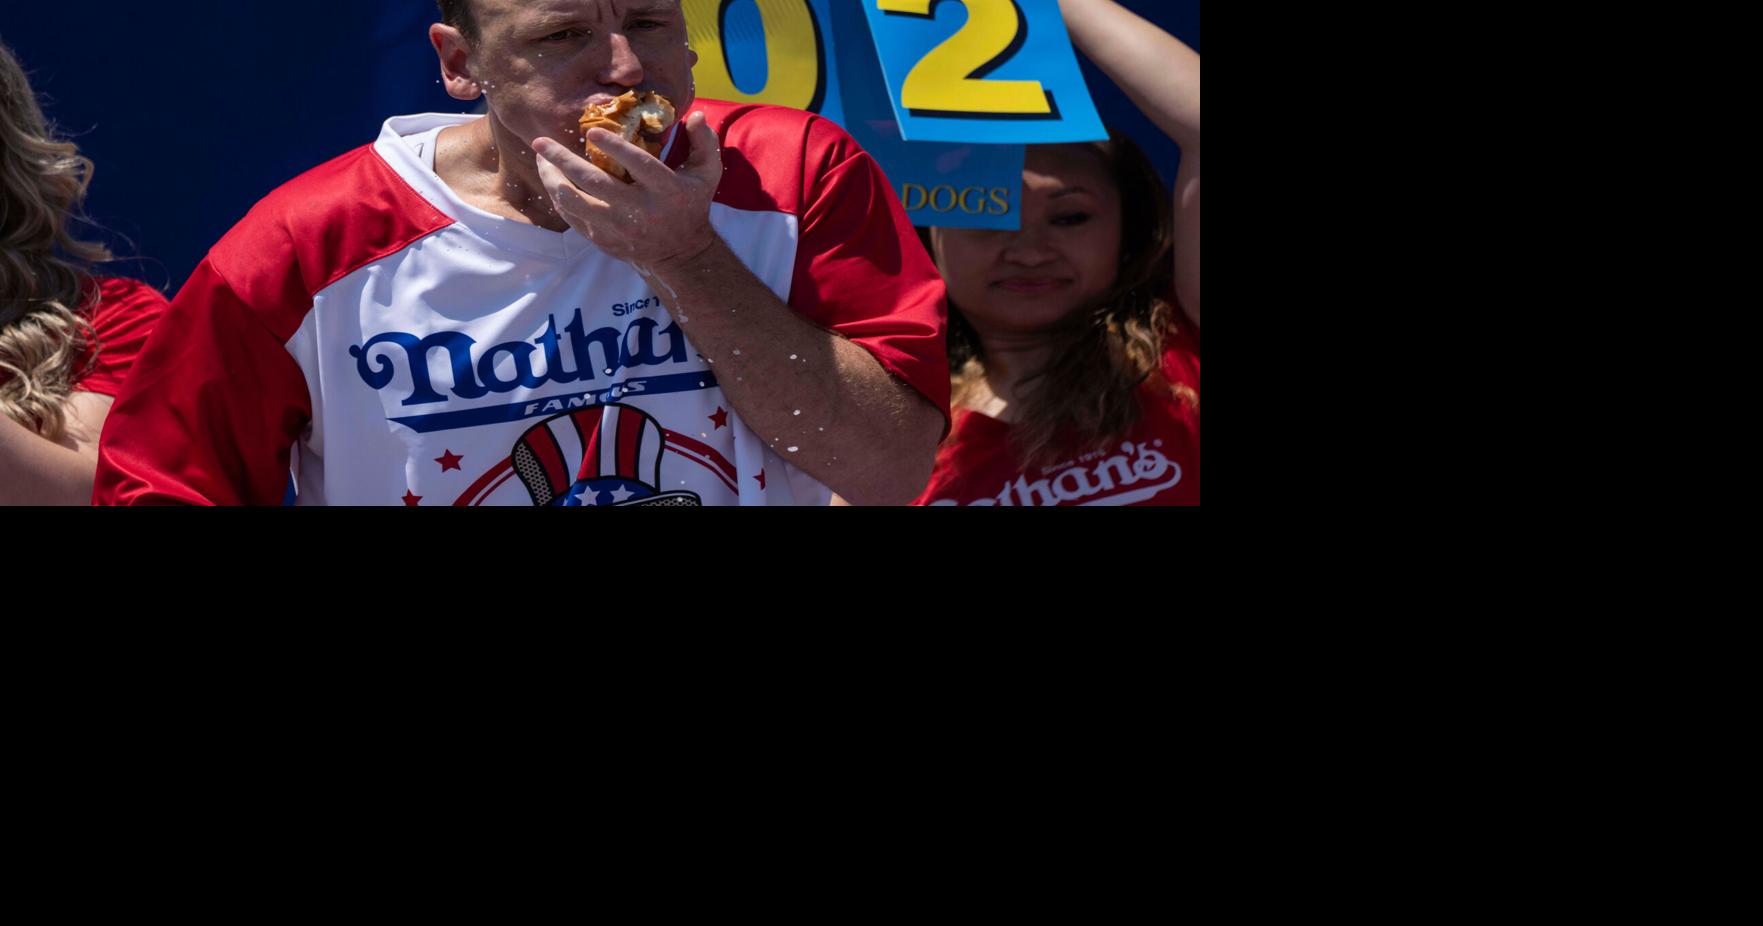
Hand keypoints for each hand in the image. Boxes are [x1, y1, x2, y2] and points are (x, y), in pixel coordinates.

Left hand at [532, 112, 723, 269]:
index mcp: (667, 191)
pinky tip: (551, 180)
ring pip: (576, 203)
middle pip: (595, 183)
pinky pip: (573, 218)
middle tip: (541, 141)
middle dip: (563, 160)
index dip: (615, 148)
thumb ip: (704, 142)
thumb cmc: (691, 205)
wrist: (680, 253)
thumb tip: (693, 114)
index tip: (592, 131)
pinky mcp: (604, 240)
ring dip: (552, 179)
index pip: (638, 165)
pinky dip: (559, 198)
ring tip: (541, 159)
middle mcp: (641, 211)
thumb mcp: (707, 174)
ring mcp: (619, 228)